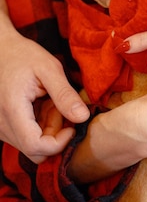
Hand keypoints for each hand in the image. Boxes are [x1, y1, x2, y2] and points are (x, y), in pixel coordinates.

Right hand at [0, 28, 89, 162]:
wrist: (0, 50)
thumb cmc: (23, 55)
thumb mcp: (49, 68)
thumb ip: (65, 94)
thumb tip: (83, 117)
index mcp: (12, 110)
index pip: (35, 147)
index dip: (59, 143)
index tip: (72, 126)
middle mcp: (1, 125)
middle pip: (34, 150)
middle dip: (55, 135)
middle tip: (59, 108)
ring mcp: (0, 127)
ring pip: (30, 144)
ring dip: (46, 128)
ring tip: (49, 100)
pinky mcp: (3, 126)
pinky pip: (24, 136)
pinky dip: (38, 124)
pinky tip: (40, 103)